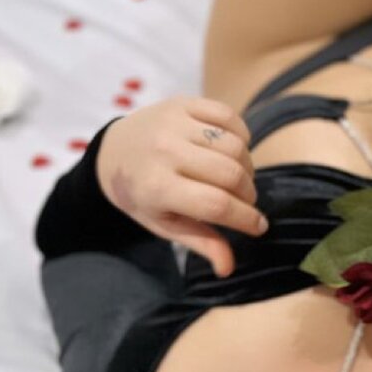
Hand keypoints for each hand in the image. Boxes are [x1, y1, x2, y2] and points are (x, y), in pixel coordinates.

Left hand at [95, 96, 267, 276]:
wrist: (113, 153)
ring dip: (248, 167)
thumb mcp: (164, 225)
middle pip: (230, 174)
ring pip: (234, 145)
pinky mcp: (182, 103)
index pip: (216, 205)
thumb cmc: (143, 195)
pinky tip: (235, 151)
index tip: (259, 227)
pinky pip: (228, 116)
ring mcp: (173, 122)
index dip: (245, 218)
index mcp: (156, 187)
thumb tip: (228, 268)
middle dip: (248, 194)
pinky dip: (241, 136)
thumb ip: (199, 242)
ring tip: (239, 179)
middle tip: (245, 203)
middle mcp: (164, 151)